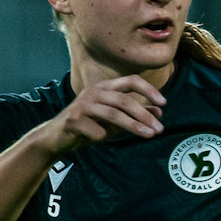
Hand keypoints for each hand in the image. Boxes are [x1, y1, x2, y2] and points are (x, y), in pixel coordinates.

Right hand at [44, 77, 165, 149]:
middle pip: (124, 100)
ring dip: (133, 125)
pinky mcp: (73, 120)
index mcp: (105, 88)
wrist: (57, 138)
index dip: (148, 90)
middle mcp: (94, 92)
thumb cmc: (88, 127)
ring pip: (113, 113)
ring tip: (149, 135)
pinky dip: (103, 136)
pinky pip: (96, 130)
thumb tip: (159, 111)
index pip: (130, 81)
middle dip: (144, 114)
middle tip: (160, 129)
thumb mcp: (114, 120)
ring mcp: (82, 105)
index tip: (164, 103)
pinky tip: (102, 139)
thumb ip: (135, 114)